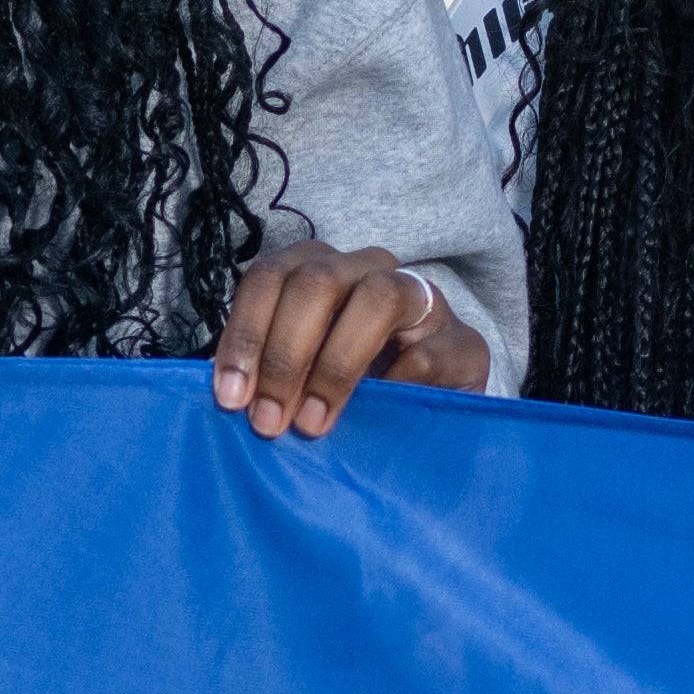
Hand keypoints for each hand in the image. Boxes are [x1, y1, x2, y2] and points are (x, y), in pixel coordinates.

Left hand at [211, 249, 490, 438]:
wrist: (432, 422)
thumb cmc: (352, 396)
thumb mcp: (301, 377)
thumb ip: (267, 373)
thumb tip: (228, 396)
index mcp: (322, 271)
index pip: (272, 276)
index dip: (246, 332)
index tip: (230, 396)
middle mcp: (370, 271)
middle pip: (317, 282)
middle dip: (285, 354)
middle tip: (268, 420)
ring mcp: (423, 301)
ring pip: (377, 297)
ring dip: (335, 365)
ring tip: (312, 423)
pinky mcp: (465, 344)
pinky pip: (424, 355)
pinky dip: (391, 389)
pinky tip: (371, 420)